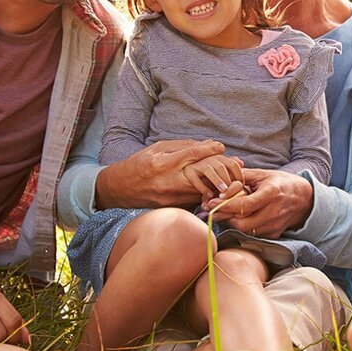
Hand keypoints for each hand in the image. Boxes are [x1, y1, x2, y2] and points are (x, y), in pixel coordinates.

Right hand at [95, 139, 225, 208]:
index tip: (221, 147)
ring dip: (216, 183)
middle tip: (233, 165)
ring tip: (227, 177)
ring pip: (202, 189)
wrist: (118, 189)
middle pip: (202, 174)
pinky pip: (194, 199)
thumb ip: (182, 146)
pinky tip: (214, 188)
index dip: (210, 149)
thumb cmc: (137, 165)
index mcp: (163, 163)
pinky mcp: (171, 207)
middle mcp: (168, 181)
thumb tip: (207, 143)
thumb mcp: (156, 148)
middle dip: (220, 169)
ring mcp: (170, 197)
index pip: (192, 154)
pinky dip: (205, 193)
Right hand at [182, 155, 243, 201]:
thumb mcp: (217, 172)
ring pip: (209, 170)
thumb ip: (227, 166)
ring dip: (217, 181)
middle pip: (221, 166)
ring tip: (223, 191)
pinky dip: (203, 187)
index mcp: (218, 158)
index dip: (239, 174)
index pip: (232, 163)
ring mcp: (196, 164)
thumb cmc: (203, 175)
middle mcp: (207, 159)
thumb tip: (241, 162)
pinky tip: (209, 195)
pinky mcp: (187, 172)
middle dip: (228, 179)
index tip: (241, 185)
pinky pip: (195, 179)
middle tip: (231, 190)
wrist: (181, 176)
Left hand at [215, 168, 313, 238]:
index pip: (245, 205)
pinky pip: (253, 234)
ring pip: (246, 231)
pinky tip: (239, 218)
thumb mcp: (264, 174)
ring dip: (233, 223)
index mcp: (271, 193)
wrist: (304, 198)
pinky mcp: (275, 233)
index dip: (226, 205)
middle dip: (226, 218)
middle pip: (243, 223)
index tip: (211, 203)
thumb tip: (222, 179)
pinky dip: (243, 227)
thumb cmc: (281, 183)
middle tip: (214, 210)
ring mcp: (275, 225)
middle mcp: (274, 211)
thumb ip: (243, 175)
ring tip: (225, 213)